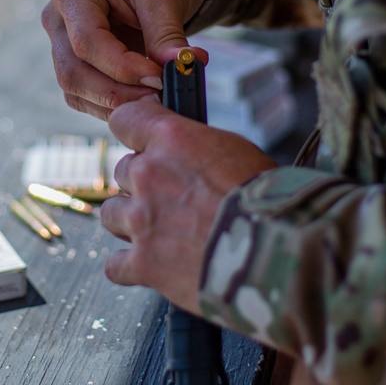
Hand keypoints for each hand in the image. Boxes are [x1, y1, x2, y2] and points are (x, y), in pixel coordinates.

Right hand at [42, 0, 208, 118]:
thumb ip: (167, 34)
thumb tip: (180, 69)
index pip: (87, 43)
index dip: (123, 68)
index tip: (160, 78)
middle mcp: (59, 20)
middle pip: (74, 73)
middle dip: (118, 93)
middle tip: (160, 98)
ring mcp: (65, 45)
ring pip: (77, 91)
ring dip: (117, 104)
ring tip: (159, 100)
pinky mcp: (80, 64)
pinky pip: (88, 96)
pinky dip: (117, 104)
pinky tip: (148, 100)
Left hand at [101, 96, 277, 313]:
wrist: (273, 252)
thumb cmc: (268, 200)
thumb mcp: (238, 152)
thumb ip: (200, 149)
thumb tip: (189, 154)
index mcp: (172, 140)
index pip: (126, 119)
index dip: (134, 130)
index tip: (142, 139)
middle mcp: (148, 176)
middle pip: (124, 171)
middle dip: (144, 183)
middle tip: (173, 197)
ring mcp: (141, 221)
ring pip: (112, 213)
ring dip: (131, 220)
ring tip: (160, 231)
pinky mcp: (143, 264)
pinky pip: (115, 264)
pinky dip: (130, 265)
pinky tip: (150, 265)